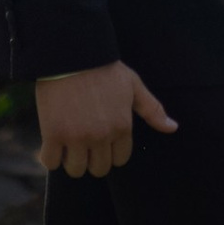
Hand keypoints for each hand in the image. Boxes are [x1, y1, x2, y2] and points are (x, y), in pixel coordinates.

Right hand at [34, 60, 173, 177]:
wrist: (72, 54)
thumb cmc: (105, 68)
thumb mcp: (133, 85)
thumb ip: (152, 110)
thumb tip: (172, 128)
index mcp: (122, 127)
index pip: (119, 159)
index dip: (110, 152)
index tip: (101, 141)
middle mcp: (101, 136)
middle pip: (98, 169)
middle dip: (92, 159)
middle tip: (84, 143)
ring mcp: (76, 137)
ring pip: (75, 170)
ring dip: (72, 160)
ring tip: (68, 144)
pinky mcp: (53, 134)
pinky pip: (50, 162)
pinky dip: (50, 157)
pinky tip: (52, 143)